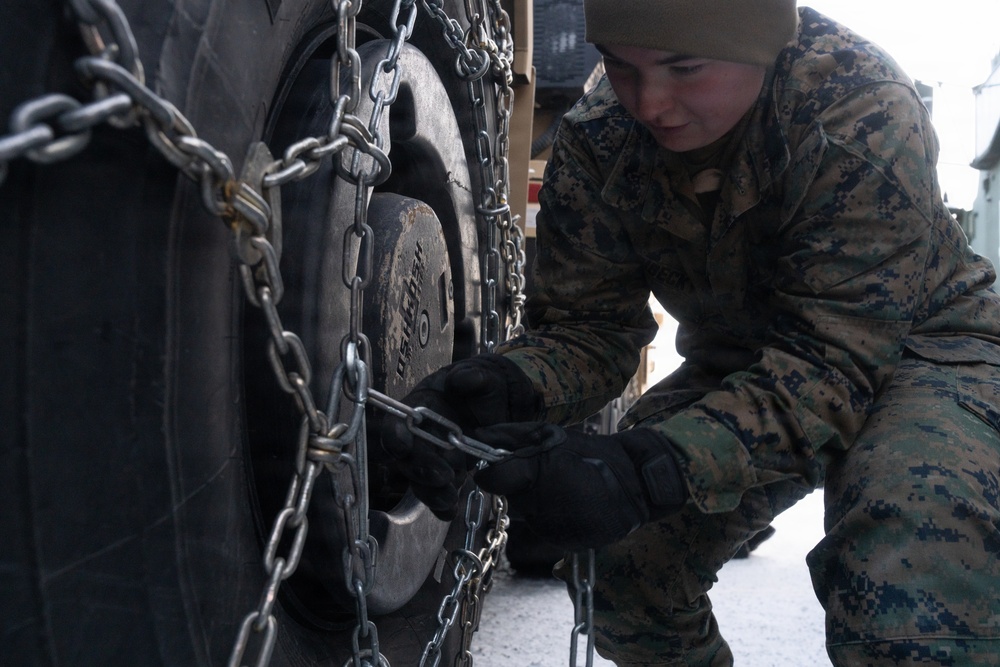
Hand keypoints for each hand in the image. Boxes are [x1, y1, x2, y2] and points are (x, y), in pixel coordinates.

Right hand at [380, 354, 539, 519]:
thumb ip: (473, 377)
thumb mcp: (484, 375)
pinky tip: (449, 512)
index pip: (399, 420)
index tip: (402, 446)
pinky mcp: (449, 473)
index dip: (396, 434)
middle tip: (441, 476)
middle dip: (420, 469)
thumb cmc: (488, 384)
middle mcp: (422, 433)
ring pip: (420, 478)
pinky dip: (442, 505)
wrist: (508, 405)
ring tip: (448, 500)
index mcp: (422, 404)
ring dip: (430, 491)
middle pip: (408, 455)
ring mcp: (434, 455)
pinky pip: (439, 492)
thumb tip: (463, 379)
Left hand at [473, 422, 686, 549]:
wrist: (637, 486)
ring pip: (526, 514)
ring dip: (536, 502)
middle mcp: (540, 505)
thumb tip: (477, 436)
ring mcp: (551, 528)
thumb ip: (511, 436)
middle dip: (519, 486)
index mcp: (538, 473)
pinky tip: (572, 505)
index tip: (498, 466)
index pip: (490, 480)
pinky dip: (552, 517)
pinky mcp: (563, 544)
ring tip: (564, 488)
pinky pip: (544, 528)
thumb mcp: (552, 435)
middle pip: (509, 497)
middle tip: (545, 474)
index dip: (490, 472)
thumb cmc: (592, 454)